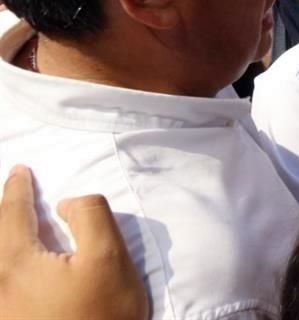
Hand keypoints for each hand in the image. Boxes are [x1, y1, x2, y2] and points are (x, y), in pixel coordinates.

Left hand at [0, 166, 146, 319]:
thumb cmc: (102, 316)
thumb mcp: (110, 258)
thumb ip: (90, 216)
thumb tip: (65, 203)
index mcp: (14, 263)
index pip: (11, 214)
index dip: (17, 188)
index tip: (21, 170)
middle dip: (3, 213)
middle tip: (12, 193)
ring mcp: (0, 307)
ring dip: (2, 238)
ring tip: (10, 225)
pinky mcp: (9, 318)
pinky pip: (2, 279)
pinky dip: (5, 260)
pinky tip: (15, 260)